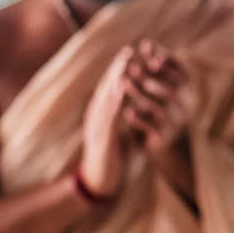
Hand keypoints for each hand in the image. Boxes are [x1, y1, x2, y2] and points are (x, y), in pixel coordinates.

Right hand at [77, 46, 141, 198]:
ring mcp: (97, 127)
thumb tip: (137, 101)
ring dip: (116, 80)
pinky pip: (109, 118)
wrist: (100, 181)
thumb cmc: (113, 157)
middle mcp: (96, 117)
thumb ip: (125, 116)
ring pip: (106, 99)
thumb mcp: (120, 132)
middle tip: (128, 51)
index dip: (119, 69)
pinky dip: (116, 102)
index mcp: (101, 114)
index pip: (110, 87)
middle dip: (117, 69)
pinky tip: (124, 91)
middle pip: (106, 88)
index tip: (131, 53)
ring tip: (126, 64)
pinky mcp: (102, 139)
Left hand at [123, 40, 197, 205]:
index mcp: (190, 89)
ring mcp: (176, 121)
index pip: (184, 72)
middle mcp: (188, 104)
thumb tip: (146, 42)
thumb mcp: (164, 82)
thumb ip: (156, 64)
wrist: (169, 138)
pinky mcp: (163, 136)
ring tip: (124, 84)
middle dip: (152, 77)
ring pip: (160, 108)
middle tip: (132, 67)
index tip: (147, 48)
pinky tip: (126, 111)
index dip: (168, 60)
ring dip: (142, 95)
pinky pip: (151, 127)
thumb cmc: (163, 101)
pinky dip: (139, 119)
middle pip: (172, 90)